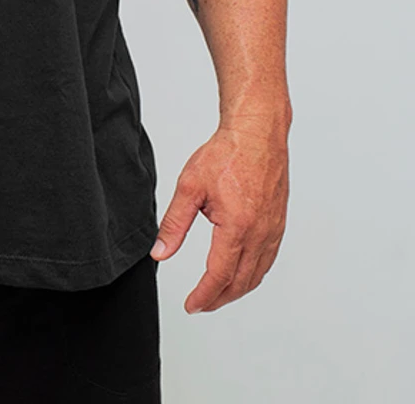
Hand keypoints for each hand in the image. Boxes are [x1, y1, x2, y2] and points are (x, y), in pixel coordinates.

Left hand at [150, 120, 289, 312]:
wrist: (257, 134)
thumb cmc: (225, 154)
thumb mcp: (189, 187)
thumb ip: (174, 224)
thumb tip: (160, 252)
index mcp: (237, 227)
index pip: (220, 275)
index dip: (204, 295)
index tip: (191, 305)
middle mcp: (261, 234)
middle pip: (241, 282)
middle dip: (219, 298)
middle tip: (200, 304)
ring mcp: (273, 230)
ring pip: (257, 273)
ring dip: (237, 289)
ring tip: (216, 294)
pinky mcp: (278, 223)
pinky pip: (268, 259)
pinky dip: (253, 273)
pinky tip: (240, 272)